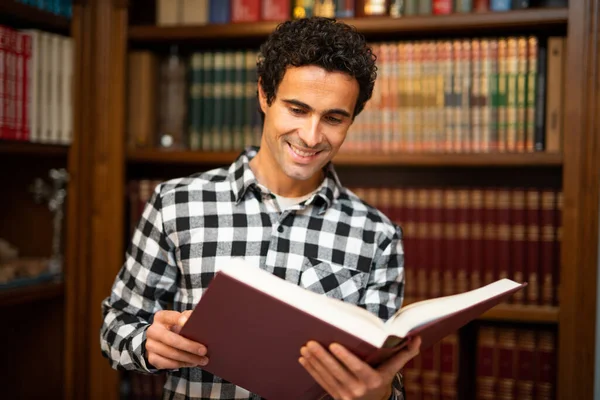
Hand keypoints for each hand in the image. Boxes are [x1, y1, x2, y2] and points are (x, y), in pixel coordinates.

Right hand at [145, 310, 208, 369]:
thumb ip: (187, 318)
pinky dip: (182, 364)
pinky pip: (168, 364)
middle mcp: (153, 331)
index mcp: (161, 317)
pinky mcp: (151, 358)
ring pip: (171, 354)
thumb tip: (198, 321)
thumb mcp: (179, 320)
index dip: (178, 319)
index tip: (187, 322)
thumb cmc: (175, 328)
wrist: (158, 341)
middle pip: (171, 339)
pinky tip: (192, 363)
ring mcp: (150, 345)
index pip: (170, 317)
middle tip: (204, 350)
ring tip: (202, 360)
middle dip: (189, 346)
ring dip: (189, 358)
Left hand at [299, 336, 420, 399]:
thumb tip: (417, 338)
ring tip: (305, 348)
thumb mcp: (393, 369)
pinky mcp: (336, 397)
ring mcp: (346, 395)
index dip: (344, 357)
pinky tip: (304, 360)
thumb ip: (405, 354)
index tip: (333, 344)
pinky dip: (312, 371)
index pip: (357, 367)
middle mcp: (358, 389)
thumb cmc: (383, 380)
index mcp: (373, 380)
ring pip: (327, 377)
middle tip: (310, 343)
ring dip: (314, 362)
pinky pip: (322, 383)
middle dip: (322, 357)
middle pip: (337, 371)